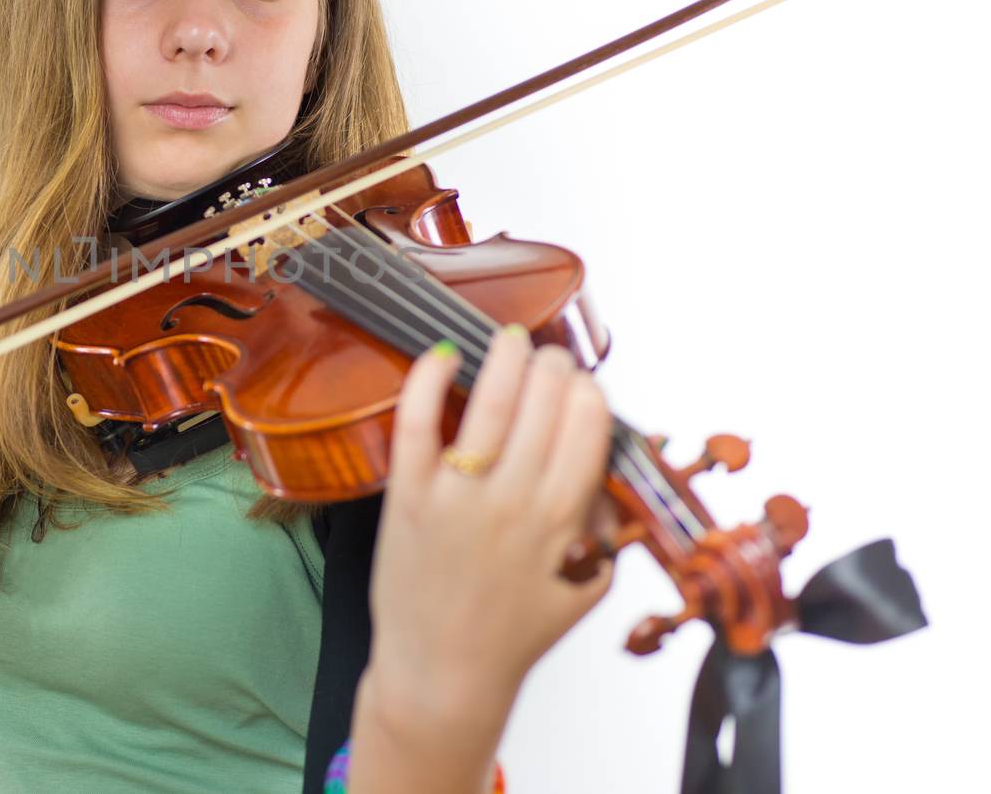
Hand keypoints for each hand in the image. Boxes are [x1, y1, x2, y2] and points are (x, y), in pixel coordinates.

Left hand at [366, 325, 616, 719]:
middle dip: (553, 367)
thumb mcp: (586, 588)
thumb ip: (607, 530)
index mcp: (563, 521)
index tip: (582, 386)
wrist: (442, 676)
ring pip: (491, 401)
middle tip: (549, 359)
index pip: (589, 426)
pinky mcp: (407, 497)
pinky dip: (429, 381)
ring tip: (511, 342)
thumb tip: (611, 472)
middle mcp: (514, 501)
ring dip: (506, 358)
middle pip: (545, 401)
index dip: (588, 394)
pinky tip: (442, 357)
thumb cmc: (513, 635)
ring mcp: (457, 497)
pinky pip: (418, 423)